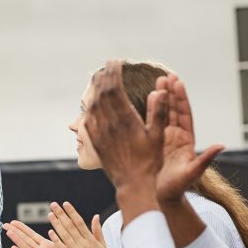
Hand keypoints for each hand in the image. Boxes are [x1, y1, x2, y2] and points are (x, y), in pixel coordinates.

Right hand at [4, 220, 82, 247]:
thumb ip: (62, 237)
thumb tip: (62, 222)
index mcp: (47, 246)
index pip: (32, 235)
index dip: (23, 228)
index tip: (13, 221)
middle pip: (26, 240)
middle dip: (16, 232)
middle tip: (5, 224)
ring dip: (17, 240)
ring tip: (8, 232)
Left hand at [47, 202, 119, 247]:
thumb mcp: (102, 246)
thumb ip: (97, 230)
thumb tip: (96, 216)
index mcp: (91, 240)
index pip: (79, 222)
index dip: (72, 212)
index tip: (65, 203)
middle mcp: (83, 244)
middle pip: (70, 226)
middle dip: (61, 214)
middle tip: (53, 205)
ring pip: (65, 235)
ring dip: (57, 224)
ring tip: (50, 214)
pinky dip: (56, 240)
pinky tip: (50, 232)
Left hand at [85, 60, 167, 213]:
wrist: (132, 185)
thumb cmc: (149, 162)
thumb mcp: (158, 137)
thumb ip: (159, 113)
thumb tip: (160, 91)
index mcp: (124, 121)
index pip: (114, 90)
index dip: (113, 74)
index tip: (115, 62)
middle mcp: (108, 125)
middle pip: (100, 94)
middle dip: (104, 77)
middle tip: (108, 65)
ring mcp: (99, 134)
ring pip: (92, 105)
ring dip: (95, 89)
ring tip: (99, 78)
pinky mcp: (95, 142)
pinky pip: (88, 119)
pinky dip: (89, 106)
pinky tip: (92, 102)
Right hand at [155, 74, 224, 202]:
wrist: (160, 197)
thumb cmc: (176, 188)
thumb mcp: (192, 173)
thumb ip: (205, 159)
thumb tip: (221, 145)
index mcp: (186, 140)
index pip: (185, 114)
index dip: (182, 99)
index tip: (178, 83)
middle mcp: (176, 136)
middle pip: (174, 109)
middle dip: (171, 92)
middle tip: (167, 76)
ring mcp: (163, 137)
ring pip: (163, 113)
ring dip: (161, 97)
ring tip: (157, 80)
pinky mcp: (152, 141)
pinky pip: (151, 122)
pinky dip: (149, 109)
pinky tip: (143, 98)